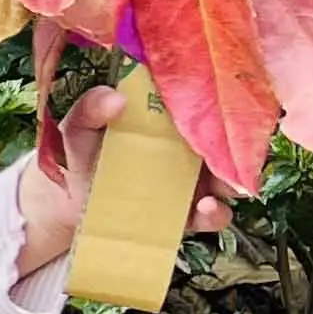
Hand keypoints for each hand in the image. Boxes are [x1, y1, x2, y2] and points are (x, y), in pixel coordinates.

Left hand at [28, 81, 233, 277]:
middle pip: (227, 142)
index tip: (223, 103)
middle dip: (237, 144)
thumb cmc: (82, 153)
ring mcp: (193, 180)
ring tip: (223, 185)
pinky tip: (206, 207)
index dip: (218, 102)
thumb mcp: (80, 126)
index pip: (204, 104)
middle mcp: (189, 147)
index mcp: (169, 118)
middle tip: (233, 149)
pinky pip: (212, 214)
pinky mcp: (189, 212)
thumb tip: (115, 99)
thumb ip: (90, 109)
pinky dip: (216, 213)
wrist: (75, 201)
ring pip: (228, 178)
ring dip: (232, 180)